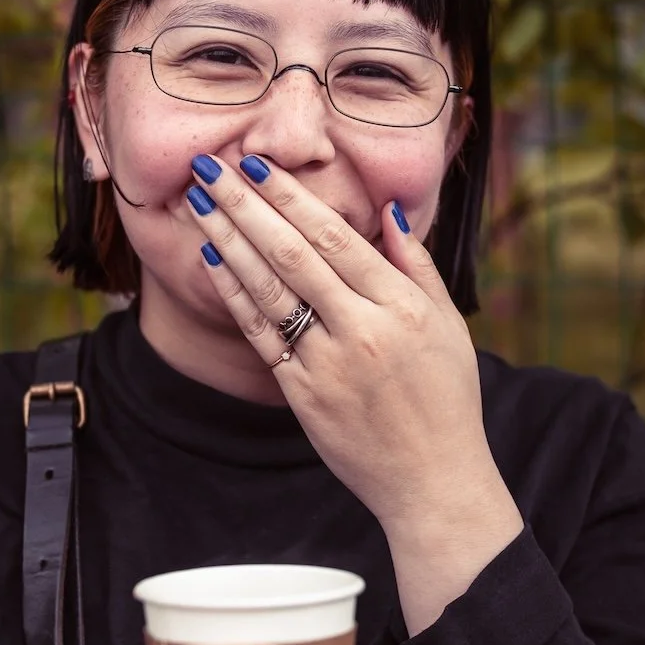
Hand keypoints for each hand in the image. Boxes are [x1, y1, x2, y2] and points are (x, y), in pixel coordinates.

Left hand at [186, 154, 522, 624]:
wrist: (431, 480)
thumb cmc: (445, 398)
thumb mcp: (446, 325)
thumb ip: (415, 265)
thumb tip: (385, 210)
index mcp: (399, 306)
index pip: (334, 237)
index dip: (290, 198)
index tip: (256, 164)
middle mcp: (360, 330)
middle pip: (291, 254)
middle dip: (245, 205)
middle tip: (207, 167)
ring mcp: (326, 363)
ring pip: (267, 289)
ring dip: (227, 241)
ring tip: (198, 205)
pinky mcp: (301, 394)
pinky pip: (259, 334)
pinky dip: (234, 294)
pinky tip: (211, 261)